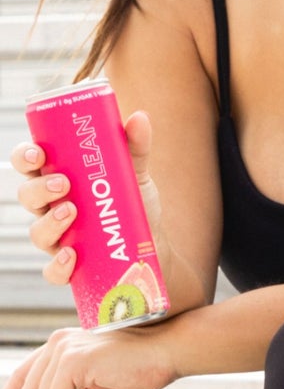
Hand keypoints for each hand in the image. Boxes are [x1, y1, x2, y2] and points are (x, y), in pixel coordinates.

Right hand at [13, 110, 163, 292]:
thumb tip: (139, 117)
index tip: (38, 152)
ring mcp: (59, 238)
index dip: (24, 156)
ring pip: (37, 232)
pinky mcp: (72, 266)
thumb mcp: (136, 172)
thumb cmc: (134, 203)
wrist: (153, 247)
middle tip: (63, 183)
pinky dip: (59, 266)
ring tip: (71, 212)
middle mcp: (51, 208)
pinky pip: (53, 271)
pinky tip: (73, 256)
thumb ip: (135, 146)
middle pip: (26, 196)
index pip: (28, 164)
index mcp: (58, 178)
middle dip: (38, 188)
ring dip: (49, 222)